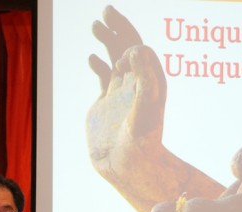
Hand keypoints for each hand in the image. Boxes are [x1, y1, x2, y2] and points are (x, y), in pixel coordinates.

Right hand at [86, 6, 171, 211]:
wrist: (127, 165)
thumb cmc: (141, 141)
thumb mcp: (146, 107)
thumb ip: (145, 78)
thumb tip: (137, 48)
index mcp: (150, 81)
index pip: (139, 49)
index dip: (128, 40)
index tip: (117, 49)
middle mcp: (136, 84)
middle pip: (127, 48)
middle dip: (117, 28)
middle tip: (105, 11)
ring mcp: (120, 93)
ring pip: (114, 59)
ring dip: (107, 40)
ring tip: (96, 24)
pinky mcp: (106, 104)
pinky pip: (104, 77)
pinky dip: (98, 65)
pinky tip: (92, 58)